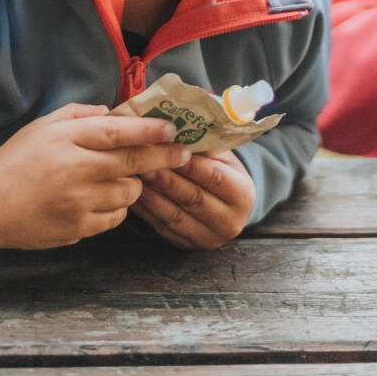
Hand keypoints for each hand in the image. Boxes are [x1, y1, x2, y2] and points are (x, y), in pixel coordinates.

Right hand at [0, 103, 190, 263]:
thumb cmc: (15, 160)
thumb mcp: (42, 126)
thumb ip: (79, 114)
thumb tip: (113, 112)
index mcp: (66, 140)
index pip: (118, 132)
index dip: (149, 131)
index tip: (172, 129)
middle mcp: (75, 170)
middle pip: (133, 162)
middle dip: (164, 157)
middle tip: (183, 154)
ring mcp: (78, 202)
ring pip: (129, 192)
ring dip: (135, 183)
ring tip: (126, 177)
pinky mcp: (78, 228)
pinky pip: (115, 217)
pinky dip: (117, 207)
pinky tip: (104, 198)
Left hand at [130, 149, 255, 249]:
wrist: (225, 206)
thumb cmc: (220, 172)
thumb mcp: (222, 157)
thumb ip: (204, 148)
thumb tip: (176, 130)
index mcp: (242, 195)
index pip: (215, 177)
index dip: (190, 165)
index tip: (168, 149)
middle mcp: (229, 221)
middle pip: (193, 198)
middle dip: (166, 180)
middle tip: (143, 164)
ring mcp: (208, 238)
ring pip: (175, 216)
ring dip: (152, 196)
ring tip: (134, 178)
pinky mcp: (187, 245)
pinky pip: (162, 228)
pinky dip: (146, 211)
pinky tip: (134, 195)